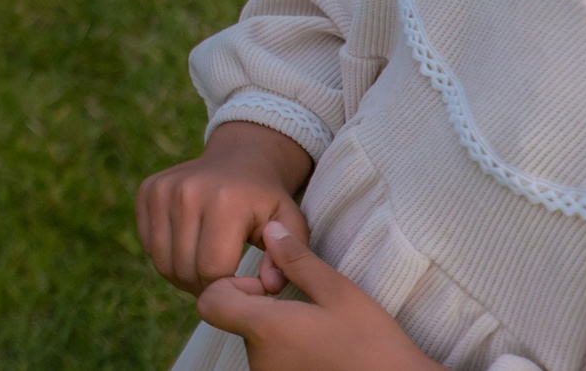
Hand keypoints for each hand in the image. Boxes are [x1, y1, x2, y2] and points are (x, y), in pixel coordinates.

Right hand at [138, 119, 314, 294]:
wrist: (240, 158)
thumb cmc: (266, 199)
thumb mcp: (289, 223)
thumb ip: (289, 256)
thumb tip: (269, 286)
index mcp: (225, 202)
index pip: (212, 269)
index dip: (226, 289)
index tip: (239, 288)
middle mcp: (187, 192)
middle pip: (184, 267)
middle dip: (203, 287)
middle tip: (220, 286)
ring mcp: (162, 189)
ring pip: (161, 261)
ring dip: (182, 278)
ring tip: (204, 275)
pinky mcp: (147, 190)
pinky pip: (148, 244)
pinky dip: (165, 257)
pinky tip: (188, 254)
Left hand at [197, 219, 439, 370]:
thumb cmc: (375, 345)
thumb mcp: (340, 293)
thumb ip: (299, 261)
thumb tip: (269, 229)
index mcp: (266, 331)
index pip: (210, 302)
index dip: (229, 286)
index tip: (268, 285)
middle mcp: (259, 361)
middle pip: (236, 322)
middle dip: (261, 307)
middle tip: (304, 306)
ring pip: (257, 344)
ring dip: (277, 331)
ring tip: (319, 331)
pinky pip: (272, 362)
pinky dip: (289, 352)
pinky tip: (322, 350)